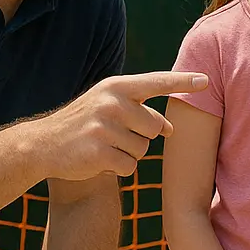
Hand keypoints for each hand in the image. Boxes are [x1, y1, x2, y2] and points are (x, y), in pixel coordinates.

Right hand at [40, 71, 207, 179]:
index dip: (183, 81)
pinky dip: (118, 169)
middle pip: (155, 127)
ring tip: (103, 146)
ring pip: (143, 149)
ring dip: (128, 154)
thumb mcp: (108, 106)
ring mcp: (104, 127)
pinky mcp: (99, 152)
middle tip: (114, 136)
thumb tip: (171, 129)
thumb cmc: (84, 123)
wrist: (42, 144)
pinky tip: (98, 160)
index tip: (206, 80)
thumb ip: (140, 111)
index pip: (157, 82)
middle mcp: (111, 102)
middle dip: (141, 137)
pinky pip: (129, 167)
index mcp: (116, 86)